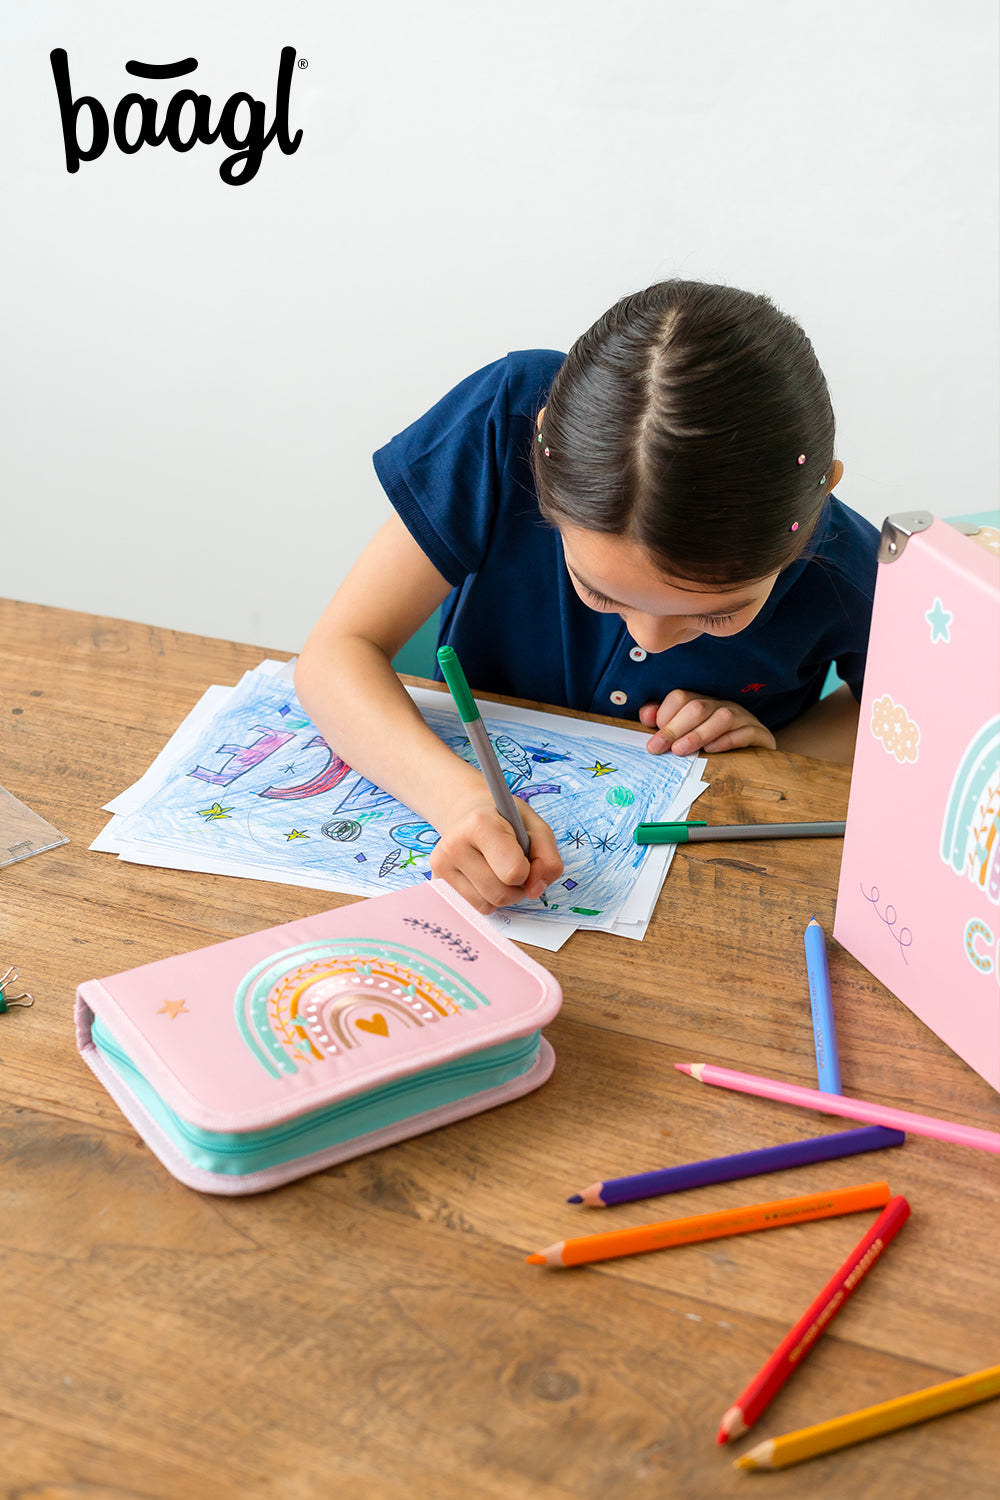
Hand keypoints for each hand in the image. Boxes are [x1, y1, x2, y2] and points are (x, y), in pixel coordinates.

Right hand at [429, 790, 563, 913]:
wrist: (468, 814)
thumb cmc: (506, 822)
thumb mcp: (536, 828)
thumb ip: (547, 859)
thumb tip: (535, 891)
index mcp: (480, 824)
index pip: (514, 872)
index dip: (528, 870)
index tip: (524, 856)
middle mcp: (454, 844)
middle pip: (500, 894)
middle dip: (517, 887)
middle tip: (514, 865)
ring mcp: (441, 865)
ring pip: (488, 905)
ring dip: (503, 895)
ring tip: (498, 870)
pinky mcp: (437, 881)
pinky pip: (476, 908)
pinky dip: (487, 898)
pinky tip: (483, 876)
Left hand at [639, 689, 776, 755]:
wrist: (757, 758)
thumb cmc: (716, 745)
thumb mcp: (688, 733)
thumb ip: (666, 723)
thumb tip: (646, 716)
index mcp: (704, 703)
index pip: (681, 697)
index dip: (664, 715)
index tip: (653, 739)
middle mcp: (722, 706)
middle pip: (698, 707)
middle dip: (675, 728)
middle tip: (659, 748)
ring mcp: (743, 718)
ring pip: (722, 717)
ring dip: (698, 734)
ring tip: (680, 750)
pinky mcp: (759, 735)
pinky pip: (745, 733)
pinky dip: (727, 740)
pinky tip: (712, 750)